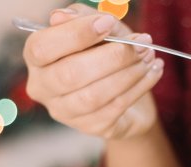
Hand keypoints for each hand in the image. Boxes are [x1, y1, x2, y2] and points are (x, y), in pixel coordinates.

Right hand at [22, 3, 164, 139]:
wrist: (126, 92)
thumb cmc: (105, 53)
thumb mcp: (99, 29)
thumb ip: (83, 18)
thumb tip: (60, 16)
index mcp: (36, 57)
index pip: (42, 48)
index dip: (75, 34)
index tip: (108, 23)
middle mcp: (43, 87)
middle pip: (70, 74)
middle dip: (111, 56)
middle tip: (141, 43)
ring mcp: (64, 111)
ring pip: (94, 95)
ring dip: (129, 73)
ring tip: (149, 56)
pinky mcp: (90, 127)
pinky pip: (115, 108)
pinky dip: (139, 86)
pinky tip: (154, 71)